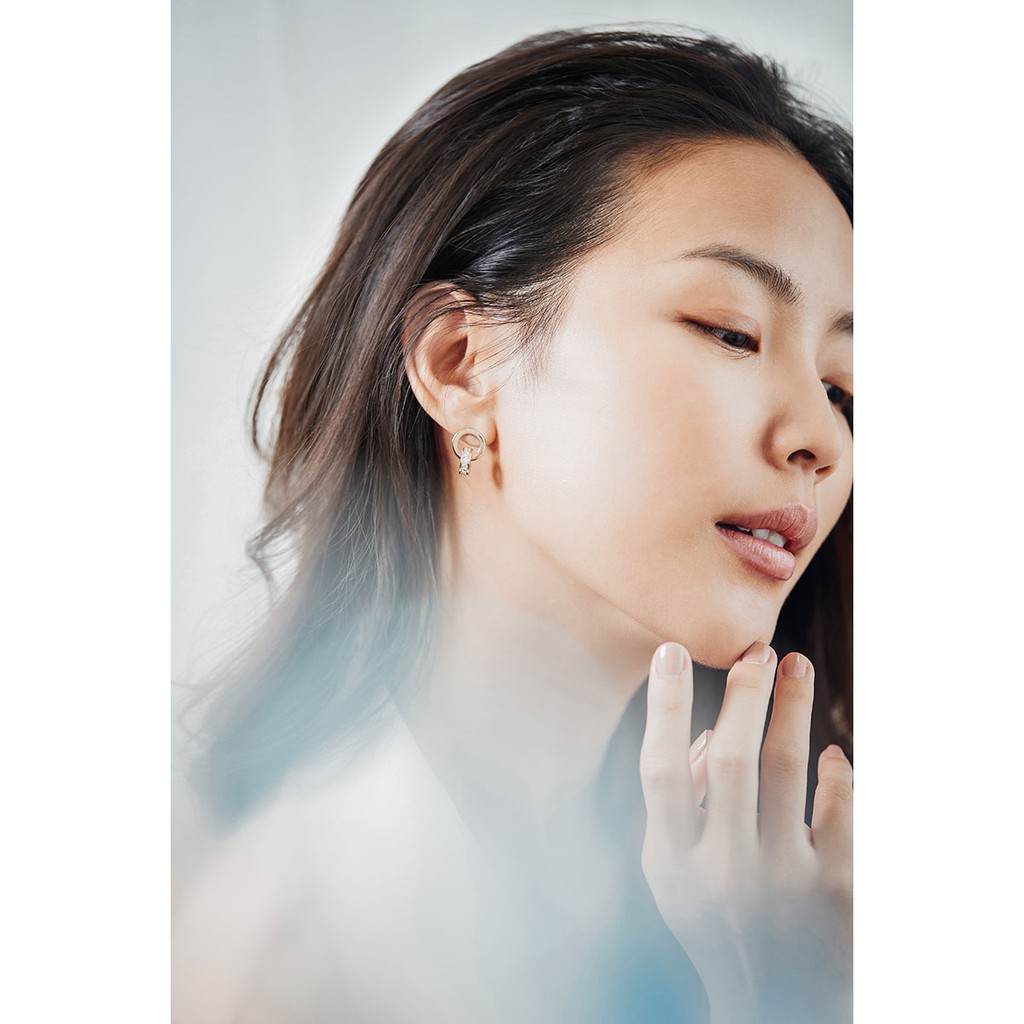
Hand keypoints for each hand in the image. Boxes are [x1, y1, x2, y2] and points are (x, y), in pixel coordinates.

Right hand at [639, 641, 851, 1023]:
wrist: (775, 1005)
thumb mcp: (674, 875)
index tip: (670, 651)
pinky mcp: (839, 891)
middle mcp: (725, 871)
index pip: (661, 769)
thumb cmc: (714, 922)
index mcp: (674, 865)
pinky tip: (831, 754)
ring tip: (796, 666)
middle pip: (732, 758)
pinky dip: (836, 770)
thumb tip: (704, 730)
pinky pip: (840, 806)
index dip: (664, 705)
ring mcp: (784, 880)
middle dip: (744, 692)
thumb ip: (678, 804)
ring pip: (788, 767)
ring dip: (792, 706)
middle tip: (757, 649)